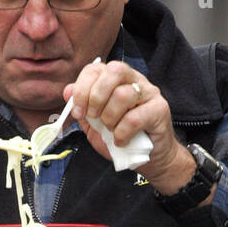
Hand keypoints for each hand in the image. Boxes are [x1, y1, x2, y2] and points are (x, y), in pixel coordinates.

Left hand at [64, 60, 194, 193]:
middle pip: (114, 70)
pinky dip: (121, 133)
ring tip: (111, 131)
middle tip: (94, 117)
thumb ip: (82, 108)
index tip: (78, 112)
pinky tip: (121, 141)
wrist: (149, 158)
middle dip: (96, 96)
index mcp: (116, 79)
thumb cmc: (121, 138)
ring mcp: (149, 93)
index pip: (96, 68)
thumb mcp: (94, 125)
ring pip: (123, 94)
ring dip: (110, 118)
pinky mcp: (160, 109)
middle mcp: (134, 80)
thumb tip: (67, 91)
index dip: (82, 88)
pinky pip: (134, 118)